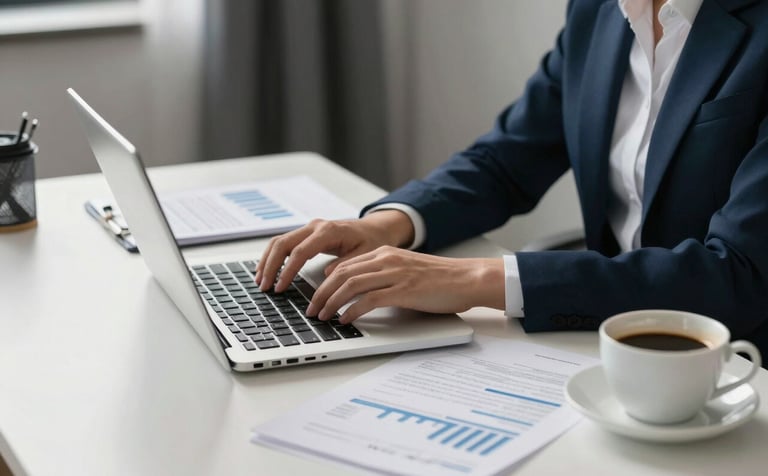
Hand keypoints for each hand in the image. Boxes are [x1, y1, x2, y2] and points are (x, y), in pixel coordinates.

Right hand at [255, 210, 414, 291]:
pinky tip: (267, 271)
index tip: (280, 287)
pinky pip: (284, 243)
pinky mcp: (306, 234)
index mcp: (328, 231)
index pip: (300, 252)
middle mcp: (315, 227)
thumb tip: (327, 276)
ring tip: (260, 281)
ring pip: (279, 242)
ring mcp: (309, 229)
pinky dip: (273, 257)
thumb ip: (346, 265)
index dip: (287, 271)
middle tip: (264, 287)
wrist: (374, 229)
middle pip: (283, 244)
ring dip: (267, 261)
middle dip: (270, 266)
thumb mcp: (365, 255)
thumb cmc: (371, 241)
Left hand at [306, 246, 504, 322]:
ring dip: (331, 302)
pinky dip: (352, 311)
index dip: (325, 282)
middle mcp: (387, 260)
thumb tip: (361, 294)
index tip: (316, 296)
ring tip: (322, 316)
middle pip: (341, 274)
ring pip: (350, 285)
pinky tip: (345, 320)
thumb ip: (384, 277)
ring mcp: (395, 274)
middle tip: (311, 309)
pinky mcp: (403, 290)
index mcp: (385, 253)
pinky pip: (368, 300)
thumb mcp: (406, 271)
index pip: (345, 265)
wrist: (468, 279)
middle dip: (321, 293)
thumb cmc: (441, 280)